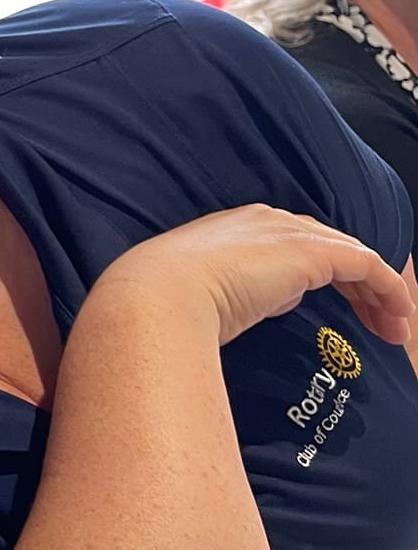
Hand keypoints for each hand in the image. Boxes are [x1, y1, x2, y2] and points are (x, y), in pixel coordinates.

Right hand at [99, 205, 411, 348]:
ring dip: (379, 293)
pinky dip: (388, 292)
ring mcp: (290, 233)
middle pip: (330, 244)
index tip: (333, 310)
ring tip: (393, 328)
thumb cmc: (163, 304)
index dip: (322, 273)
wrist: (156, 295)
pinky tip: (397, 318)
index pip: (295, 242)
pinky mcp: (311, 253)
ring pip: (354, 256)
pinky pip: (368, 267)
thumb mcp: (202, 294)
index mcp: (235, 228)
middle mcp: (267, 220)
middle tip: (375, 320)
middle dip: (358, 284)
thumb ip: (237, 293)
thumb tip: (269, 302)